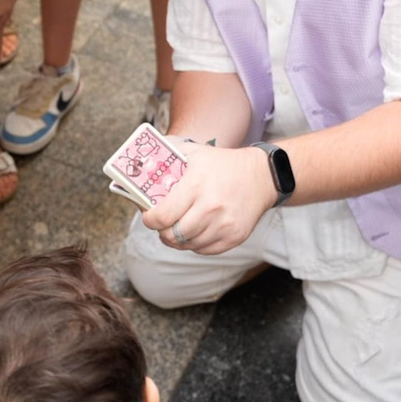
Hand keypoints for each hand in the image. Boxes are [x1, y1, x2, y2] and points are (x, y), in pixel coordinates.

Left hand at [144, 141, 276, 255]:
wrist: (261, 176)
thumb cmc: (221, 164)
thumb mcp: (194, 151)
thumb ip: (166, 153)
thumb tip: (140, 160)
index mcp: (196, 185)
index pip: (161, 216)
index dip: (149, 220)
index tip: (149, 215)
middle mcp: (210, 207)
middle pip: (172, 235)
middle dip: (162, 231)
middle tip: (162, 224)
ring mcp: (224, 224)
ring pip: (187, 245)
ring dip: (178, 239)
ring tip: (177, 228)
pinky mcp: (234, 237)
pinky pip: (204, 250)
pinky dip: (195, 244)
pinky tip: (195, 231)